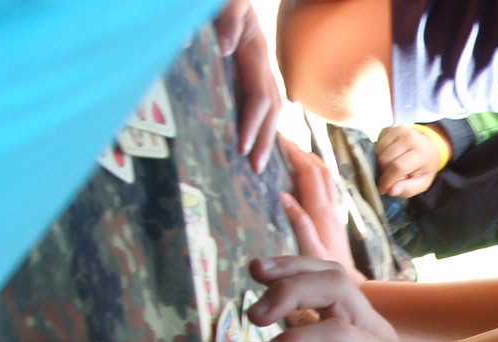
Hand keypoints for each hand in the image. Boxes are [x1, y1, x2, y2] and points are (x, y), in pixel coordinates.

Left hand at [215, 0, 281, 172]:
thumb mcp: (226, 3)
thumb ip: (226, 20)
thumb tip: (225, 49)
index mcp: (254, 51)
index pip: (259, 96)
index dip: (252, 124)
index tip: (241, 148)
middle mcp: (262, 62)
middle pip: (272, 108)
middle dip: (265, 140)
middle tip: (255, 169)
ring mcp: (260, 64)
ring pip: (272, 106)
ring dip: (267, 135)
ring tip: (259, 161)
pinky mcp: (252, 66)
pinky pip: (262, 99)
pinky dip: (262, 122)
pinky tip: (254, 138)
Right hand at [248, 256, 481, 341]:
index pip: (342, 336)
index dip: (302, 339)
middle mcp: (379, 338)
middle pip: (340, 289)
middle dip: (296, 290)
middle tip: (254, 315)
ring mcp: (367, 326)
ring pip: (335, 277)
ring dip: (295, 271)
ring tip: (254, 274)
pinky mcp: (353, 325)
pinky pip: (328, 286)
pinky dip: (299, 275)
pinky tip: (267, 278)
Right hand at [281, 137, 366, 282]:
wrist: (349, 282)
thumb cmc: (325, 271)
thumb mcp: (310, 251)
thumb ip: (300, 224)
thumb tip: (284, 196)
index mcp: (322, 212)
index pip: (310, 174)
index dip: (296, 154)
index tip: (279, 139)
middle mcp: (330, 207)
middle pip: (319, 169)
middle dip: (301, 151)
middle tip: (280, 138)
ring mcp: (334, 210)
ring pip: (324, 175)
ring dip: (308, 159)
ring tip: (289, 150)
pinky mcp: (333, 216)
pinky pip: (325, 186)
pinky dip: (313, 173)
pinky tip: (302, 173)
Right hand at [374, 125, 448, 197]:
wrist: (429, 146)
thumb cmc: (425, 167)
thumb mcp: (423, 183)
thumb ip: (409, 189)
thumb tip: (391, 190)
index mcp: (420, 152)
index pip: (397, 167)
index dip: (387, 180)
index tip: (382, 189)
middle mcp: (408, 137)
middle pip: (385, 159)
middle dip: (384, 172)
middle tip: (391, 177)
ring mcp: (398, 130)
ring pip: (378, 152)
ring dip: (381, 163)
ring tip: (391, 167)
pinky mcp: (390, 128)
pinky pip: (377, 144)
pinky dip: (380, 153)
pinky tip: (389, 156)